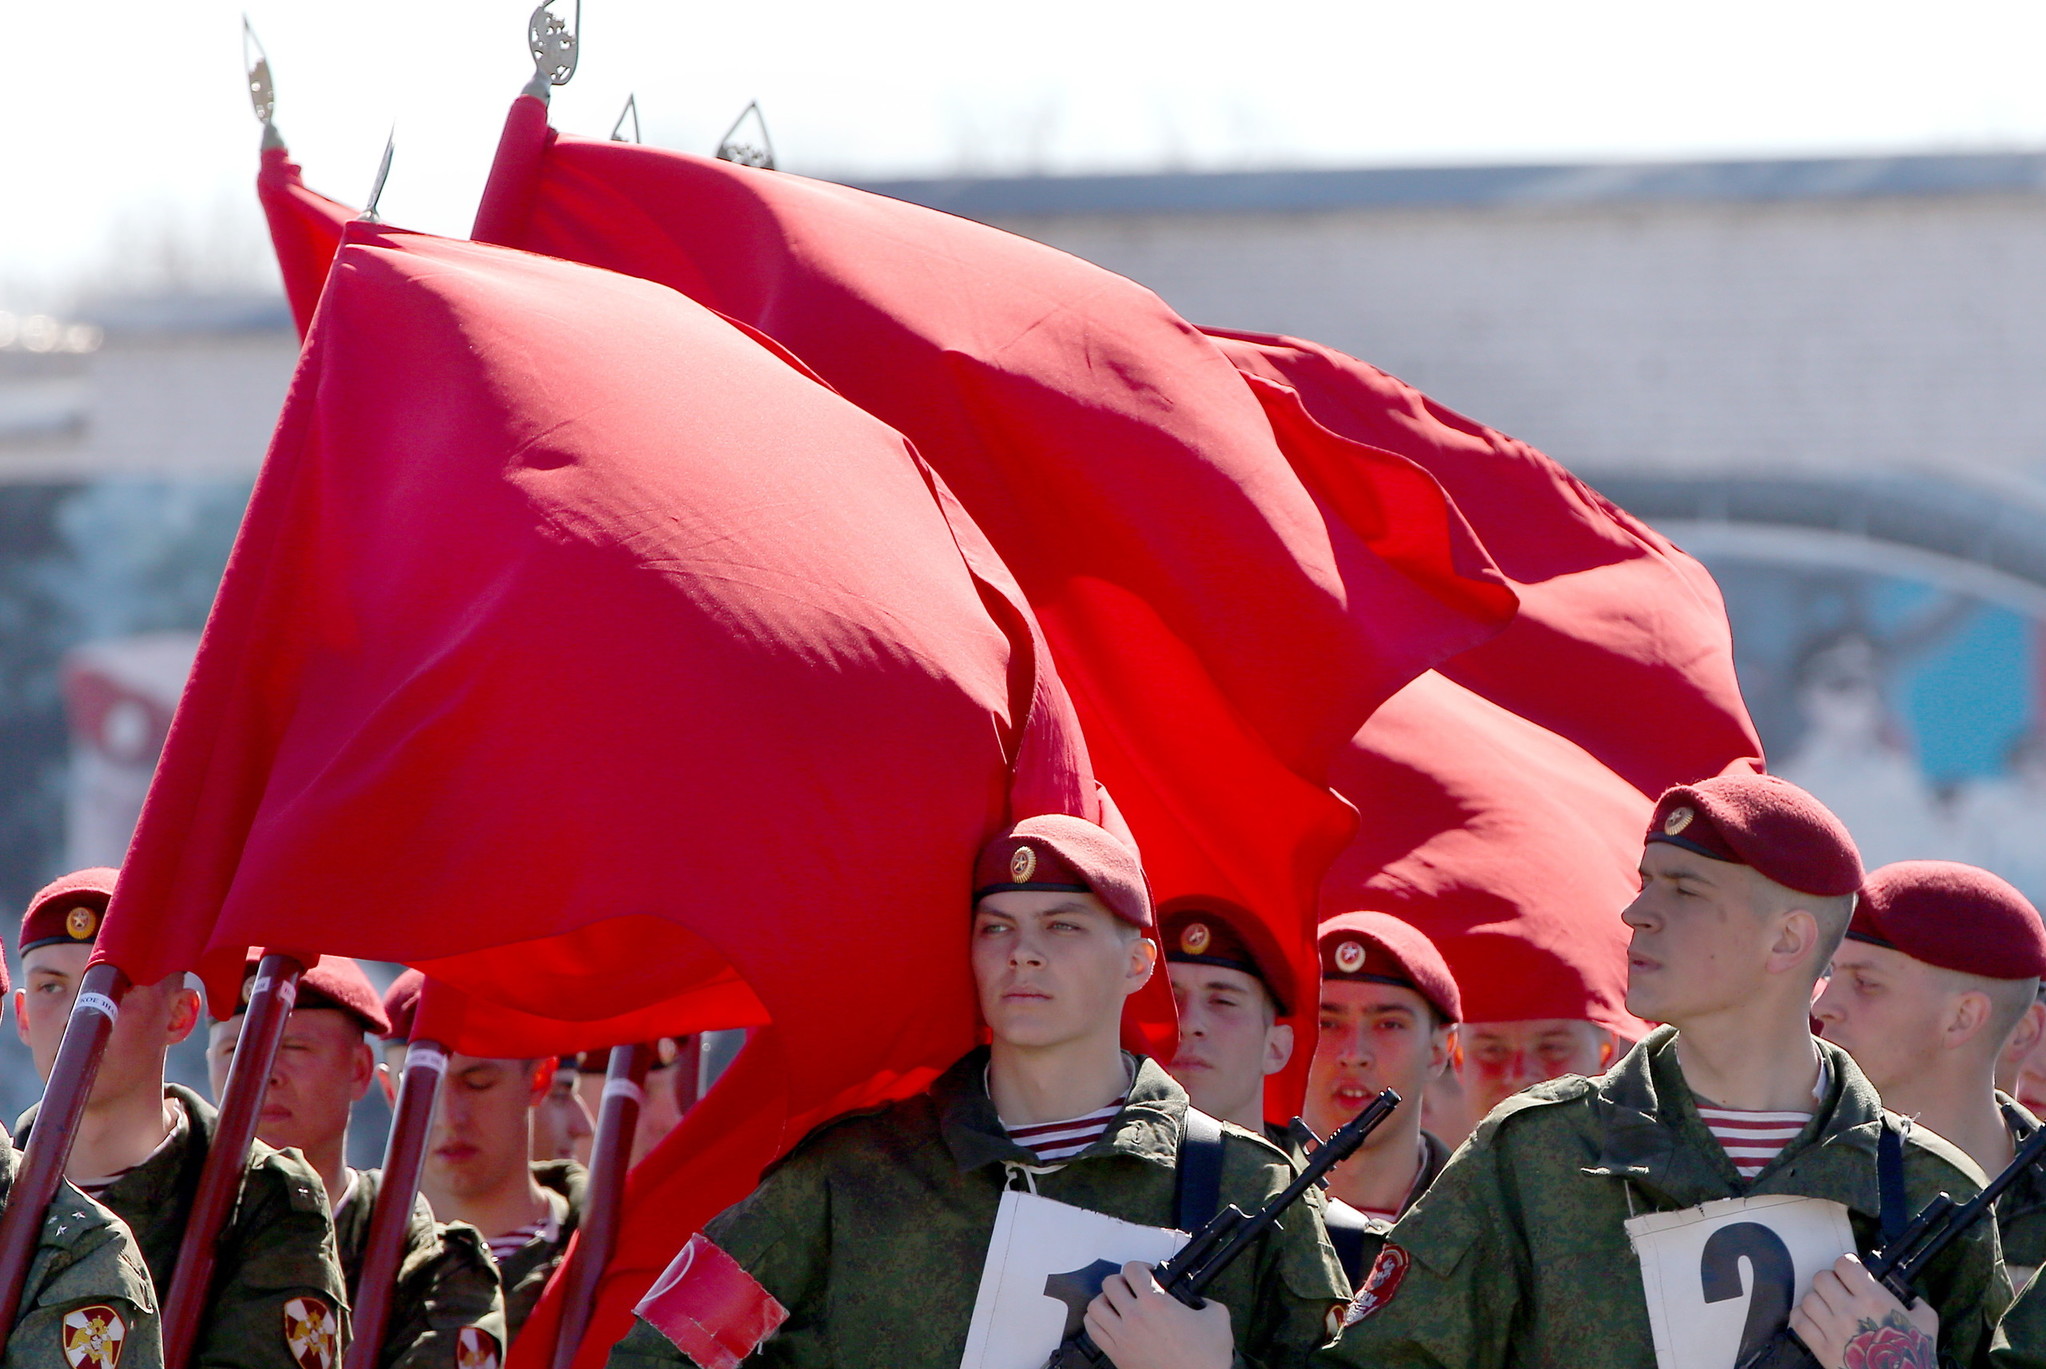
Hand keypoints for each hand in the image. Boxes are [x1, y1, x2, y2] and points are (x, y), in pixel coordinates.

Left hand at [1084, 1261, 1233, 1368]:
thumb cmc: (1205, 1359)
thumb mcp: (1218, 1318)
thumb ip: (1205, 1301)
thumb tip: (1199, 1301)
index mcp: (1156, 1303)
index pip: (1132, 1269)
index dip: (1140, 1267)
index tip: (1148, 1274)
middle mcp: (1134, 1317)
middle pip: (1109, 1284)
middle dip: (1122, 1281)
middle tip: (1133, 1288)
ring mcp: (1122, 1337)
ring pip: (1095, 1306)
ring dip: (1105, 1300)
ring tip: (1117, 1304)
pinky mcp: (1117, 1356)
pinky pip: (1093, 1332)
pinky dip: (1096, 1322)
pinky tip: (1109, 1322)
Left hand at [1788, 1254, 1938, 1368]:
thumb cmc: (1914, 1356)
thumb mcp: (1927, 1323)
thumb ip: (1916, 1302)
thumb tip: (1909, 1294)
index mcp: (1874, 1300)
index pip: (1844, 1264)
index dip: (1846, 1265)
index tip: (1851, 1273)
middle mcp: (1850, 1311)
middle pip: (1821, 1278)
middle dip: (1830, 1281)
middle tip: (1839, 1291)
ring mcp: (1833, 1330)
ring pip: (1808, 1298)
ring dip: (1816, 1300)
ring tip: (1827, 1307)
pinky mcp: (1822, 1349)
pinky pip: (1799, 1321)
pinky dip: (1802, 1317)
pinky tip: (1814, 1320)